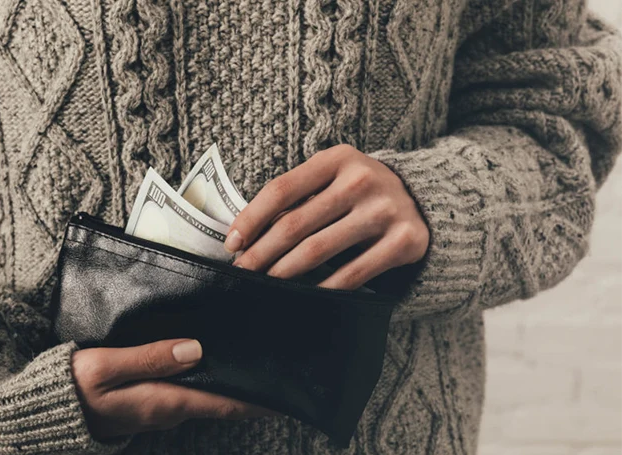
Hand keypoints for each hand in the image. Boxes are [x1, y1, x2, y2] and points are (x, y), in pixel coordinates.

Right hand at [72, 339, 273, 439]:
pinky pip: (188, 394)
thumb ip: (150, 358)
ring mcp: (158, 410)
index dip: (256, 400)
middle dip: (250, 392)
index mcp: (164, 401)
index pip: (223, 403)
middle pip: (220, 402)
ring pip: (205, 398)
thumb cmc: (73, 388)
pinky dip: (208, 384)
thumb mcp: (106, 367)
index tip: (285, 393)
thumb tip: (195, 349)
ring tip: (253, 366)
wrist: (45, 411)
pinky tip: (212, 367)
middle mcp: (168, 410)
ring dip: (230, 387)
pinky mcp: (148, 404)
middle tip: (278, 372)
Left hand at [226, 144, 428, 289]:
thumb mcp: (334, 179)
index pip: (281, 189)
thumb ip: (299, 197)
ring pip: (318, 250)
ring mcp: (385, 210)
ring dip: (283, 273)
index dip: (251, 219)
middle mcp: (362, 180)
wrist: (427, 201)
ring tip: (265, 284)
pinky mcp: (404, 241)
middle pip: (295, 223)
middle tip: (242, 272)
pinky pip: (352, 274)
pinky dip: (322, 288)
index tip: (231, 244)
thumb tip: (247, 236)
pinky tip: (304, 295)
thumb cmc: (361, 193)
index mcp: (337, 159)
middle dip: (261, 253)